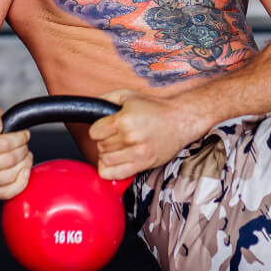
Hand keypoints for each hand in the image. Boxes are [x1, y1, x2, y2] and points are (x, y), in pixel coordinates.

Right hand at [0, 100, 32, 199]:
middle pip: (9, 161)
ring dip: (23, 164)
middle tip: (22, 145)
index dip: (20, 138)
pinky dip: (22, 181)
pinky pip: (9, 193)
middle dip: (22, 150)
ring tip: (22, 155)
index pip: (5, 145)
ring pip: (10, 177)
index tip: (23, 134)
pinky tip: (22, 169)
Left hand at [89, 90, 206, 181]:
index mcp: (124, 120)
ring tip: (119, 147)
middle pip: (100, 147)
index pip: (94, 133)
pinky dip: (111, 171)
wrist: (180, 120)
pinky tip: (117, 161)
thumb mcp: (129, 95)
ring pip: (106, 161)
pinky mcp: (143, 164)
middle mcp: (130, 137)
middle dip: (105, 141)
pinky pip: (116, 175)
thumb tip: (90, 107)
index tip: (105, 128)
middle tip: (116, 136)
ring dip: (108, 155)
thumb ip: (106, 99)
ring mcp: (137, 153)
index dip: (98, 129)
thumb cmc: (155, 108)